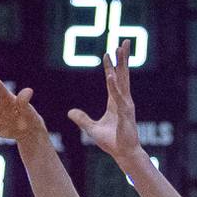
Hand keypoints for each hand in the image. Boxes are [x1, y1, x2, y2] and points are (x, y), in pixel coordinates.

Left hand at [68, 41, 140, 162]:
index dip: (111, 66)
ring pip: (122, 81)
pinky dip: (114, 87)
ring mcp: (126, 106)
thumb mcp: (91, 129)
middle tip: (123, 42)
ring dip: (120, 66)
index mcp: (116, 102)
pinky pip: (118, 97)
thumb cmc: (112, 141)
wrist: (123, 153)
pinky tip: (110, 76)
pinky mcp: (125, 114)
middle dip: (123, 58)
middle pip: (123, 75)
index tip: (108, 53)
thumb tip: (70, 112)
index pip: (113, 80)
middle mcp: (123, 100)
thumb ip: (82, 119)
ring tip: (118, 51)